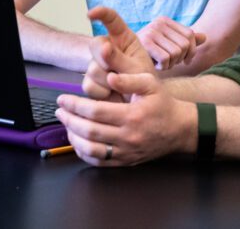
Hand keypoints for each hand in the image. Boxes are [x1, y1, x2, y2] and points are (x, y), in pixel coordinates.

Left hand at [56, 71, 194, 165]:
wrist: (180, 129)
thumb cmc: (163, 103)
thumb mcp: (150, 83)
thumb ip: (129, 79)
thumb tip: (109, 76)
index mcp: (133, 115)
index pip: (95, 111)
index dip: (75, 105)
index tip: (63, 99)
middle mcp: (128, 136)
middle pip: (89, 131)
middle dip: (69, 120)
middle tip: (59, 111)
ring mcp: (126, 152)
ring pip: (91, 150)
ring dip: (73, 138)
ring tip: (66, 125)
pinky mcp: (126, 161)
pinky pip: (99, 162)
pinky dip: (84, 153)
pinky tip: (78, 141)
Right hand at [82, 7, 155, 101]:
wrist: (141, 103)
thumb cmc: (143, 80)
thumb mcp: (137, 68)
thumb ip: (120, 58)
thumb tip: (104, 47)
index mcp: (123, 38)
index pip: (111, 19)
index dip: (100, 13)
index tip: (91, 14)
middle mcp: (108, 48)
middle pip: (95, 45)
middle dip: (105, 60)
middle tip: (120, 72)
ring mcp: (98, 64)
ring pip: (91, 68)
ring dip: (107, 81)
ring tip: (121, 86)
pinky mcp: (91, 81)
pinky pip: (88, 84)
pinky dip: (101, 92)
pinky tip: (111, 94)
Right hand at [136, 16, 207, 70]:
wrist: (126, 59)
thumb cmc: (150, 54)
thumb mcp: (169, 45)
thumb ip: (186, 41)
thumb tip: (205, 37)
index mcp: (165, 21)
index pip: (190, 34)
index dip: (192, 50)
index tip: (185, 60)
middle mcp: (158, 23)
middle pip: (185, 44)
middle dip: (180, 58)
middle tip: (170, 63)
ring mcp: (151, 31)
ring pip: (176, 53)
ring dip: (171, 64)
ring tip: (162, 63)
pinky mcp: (145, 43)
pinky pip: (166, 58)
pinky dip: (163, 67)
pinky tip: (156, 66)